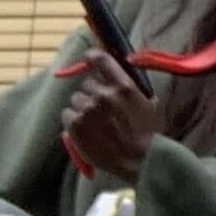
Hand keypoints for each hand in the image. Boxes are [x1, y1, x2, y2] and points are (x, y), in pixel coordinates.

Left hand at [58, 50, 162, 182]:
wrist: (139, 159)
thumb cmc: (146, 132)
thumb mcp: (148, 103)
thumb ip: (131, 87)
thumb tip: (118, 73)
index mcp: (124, 86)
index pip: (102, 60)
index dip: (93, 56)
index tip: (89, 57)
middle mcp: (104, 95)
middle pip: (87, 83)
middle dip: (92, 93)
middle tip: (102, 109)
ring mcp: (87, 110)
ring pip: (76, 99)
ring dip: (83, 108)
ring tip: (95, 123)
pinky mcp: (75, 125)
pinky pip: (67, 114)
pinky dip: (74, 121)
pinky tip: (87, 130)